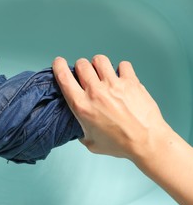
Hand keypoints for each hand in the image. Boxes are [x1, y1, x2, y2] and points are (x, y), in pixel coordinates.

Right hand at [52, 55, 167, 160]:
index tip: (59, 63)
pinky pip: (123, 65)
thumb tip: (82, 128)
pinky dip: (121, 69)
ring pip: (99, 60)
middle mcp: (95, 92)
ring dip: (98, 65)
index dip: (59, 66)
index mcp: (82, 106)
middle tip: (85, 74)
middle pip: (82, 65)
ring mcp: (114, 85)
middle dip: (80, 67)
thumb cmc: (120, 144)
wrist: (146, 141)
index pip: (64, 78)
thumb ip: (82, 132)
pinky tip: (121, 78)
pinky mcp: (131, 82)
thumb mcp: (91, 142)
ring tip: (102, 73)